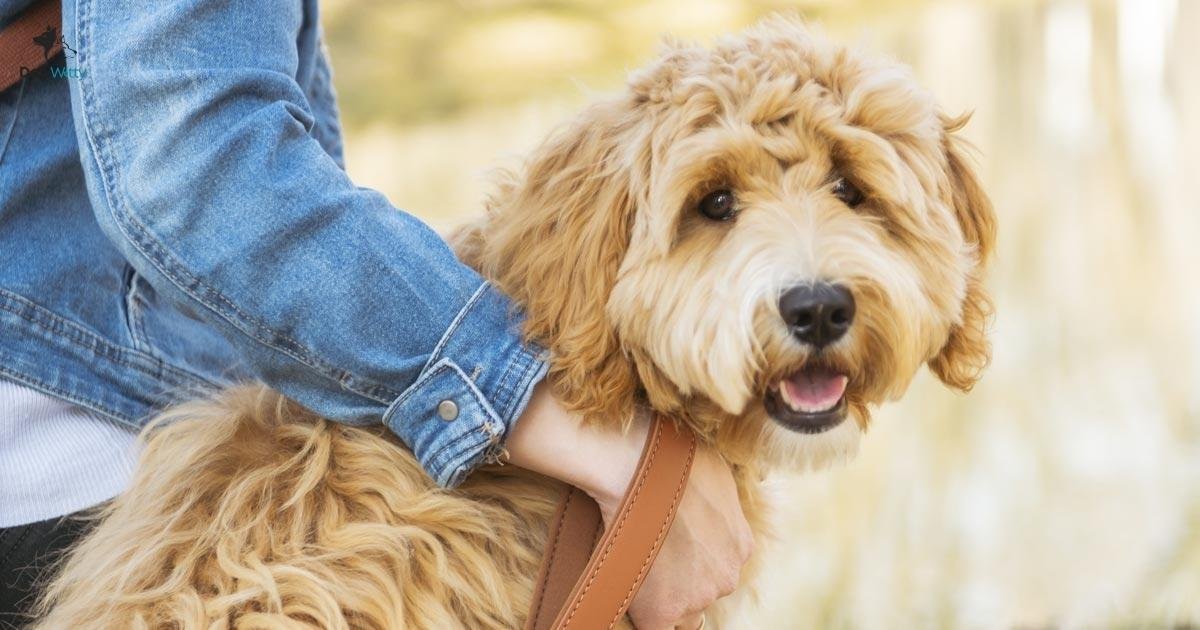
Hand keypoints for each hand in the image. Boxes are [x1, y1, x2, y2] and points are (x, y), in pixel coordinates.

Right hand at [506, 382, 754, 628]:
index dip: (693, 561)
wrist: (642, 465)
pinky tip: (630, 591)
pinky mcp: (665, 610)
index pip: (718, 567)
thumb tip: (710, 499)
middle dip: (682, 579)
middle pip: (703, 591)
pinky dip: (643, 612)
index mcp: (742, 545)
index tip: (675, 552)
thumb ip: (720, 500)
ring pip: (681, 610)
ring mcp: (699, 595)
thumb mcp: (718, 472)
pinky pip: (657, 626)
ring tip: (635, 564)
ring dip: (661, 593)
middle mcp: (728, 575)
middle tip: (652, 556)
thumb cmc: (673, 456)